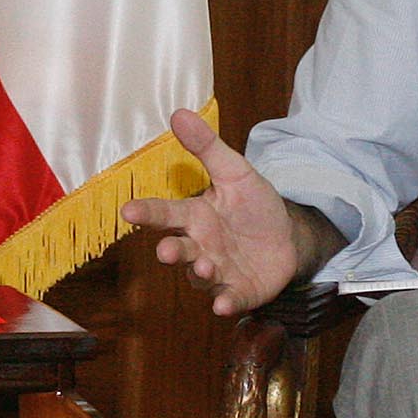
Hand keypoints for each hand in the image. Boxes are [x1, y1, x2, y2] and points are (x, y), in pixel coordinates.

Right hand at [120, 109, 328, 315]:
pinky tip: (224, 305)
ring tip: (207, 268)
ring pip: (200, 276)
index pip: (165, 213)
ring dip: (201, 275)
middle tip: (167, 250)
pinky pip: (228, 300)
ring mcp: (217, 272)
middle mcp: (200, 247)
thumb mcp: (235, 172)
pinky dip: (225, 303)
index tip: (129, 211)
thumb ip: (207, 147)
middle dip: (172, 251)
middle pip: (178, 250)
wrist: (289, 237)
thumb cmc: (254, 206)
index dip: (147, 212)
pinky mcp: (238, 292)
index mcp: (194, 217)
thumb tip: (179, 112)